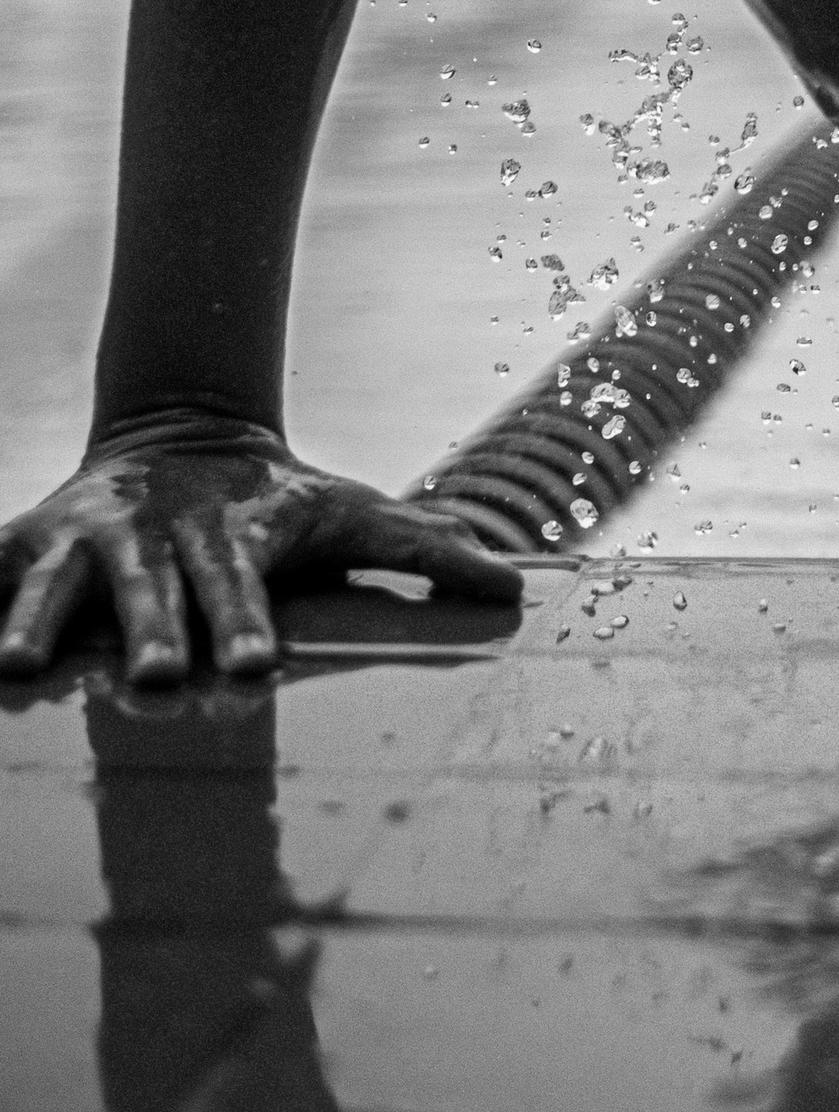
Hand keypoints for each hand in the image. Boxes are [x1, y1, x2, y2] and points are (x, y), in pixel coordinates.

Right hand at [0, 411, 522, 686]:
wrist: (181, 437)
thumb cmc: (278, 504)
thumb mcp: (351, 515)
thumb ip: (426, 549)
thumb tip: (517, 587)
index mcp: (230, 542)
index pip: (243, 589)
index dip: (247, 624)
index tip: (254, 667)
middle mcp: (153, 541)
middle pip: (156, 593)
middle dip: (157, 631)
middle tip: (165, 674)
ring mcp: (84, 541)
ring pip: (57, 585)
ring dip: (36, 619)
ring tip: (17, 665)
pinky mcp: (26, 543)